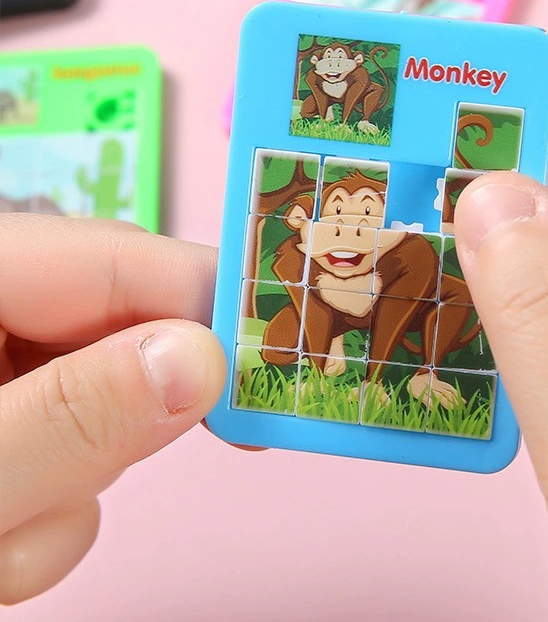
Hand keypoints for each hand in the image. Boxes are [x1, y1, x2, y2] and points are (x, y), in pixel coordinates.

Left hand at [0, 215, 225, 603]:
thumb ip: (66, 418)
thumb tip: (201, 364)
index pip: (127, 260)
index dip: (213, 313)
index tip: (279, 377)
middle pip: (120, 344)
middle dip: (114, 434)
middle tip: (53, 498)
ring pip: (97, 417)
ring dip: (64, 495)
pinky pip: (62, 458)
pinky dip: (39, 516)